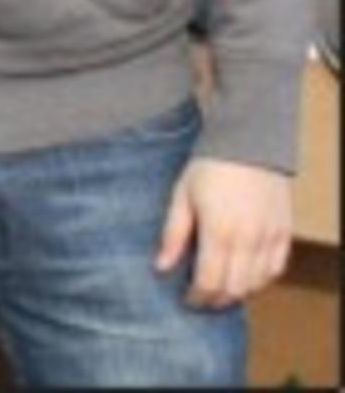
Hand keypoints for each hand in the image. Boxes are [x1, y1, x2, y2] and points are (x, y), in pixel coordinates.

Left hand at [155, 156, 291, 307]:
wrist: (248, 144)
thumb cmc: (208, 168)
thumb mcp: (181, 196)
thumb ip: (173, 234)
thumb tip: (161, 267)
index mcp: (219, 231)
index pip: (210, 281)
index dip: (198, 297)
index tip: (187, 300)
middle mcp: (248, 239)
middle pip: (235, 288)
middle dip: (216, 300)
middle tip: (201, 299)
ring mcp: (270, 237)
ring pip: (257, 283)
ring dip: (239, 292)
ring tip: (220, 290)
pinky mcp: (284, 233)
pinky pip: (276, 269)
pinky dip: (262, 280)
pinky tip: (246, 277)